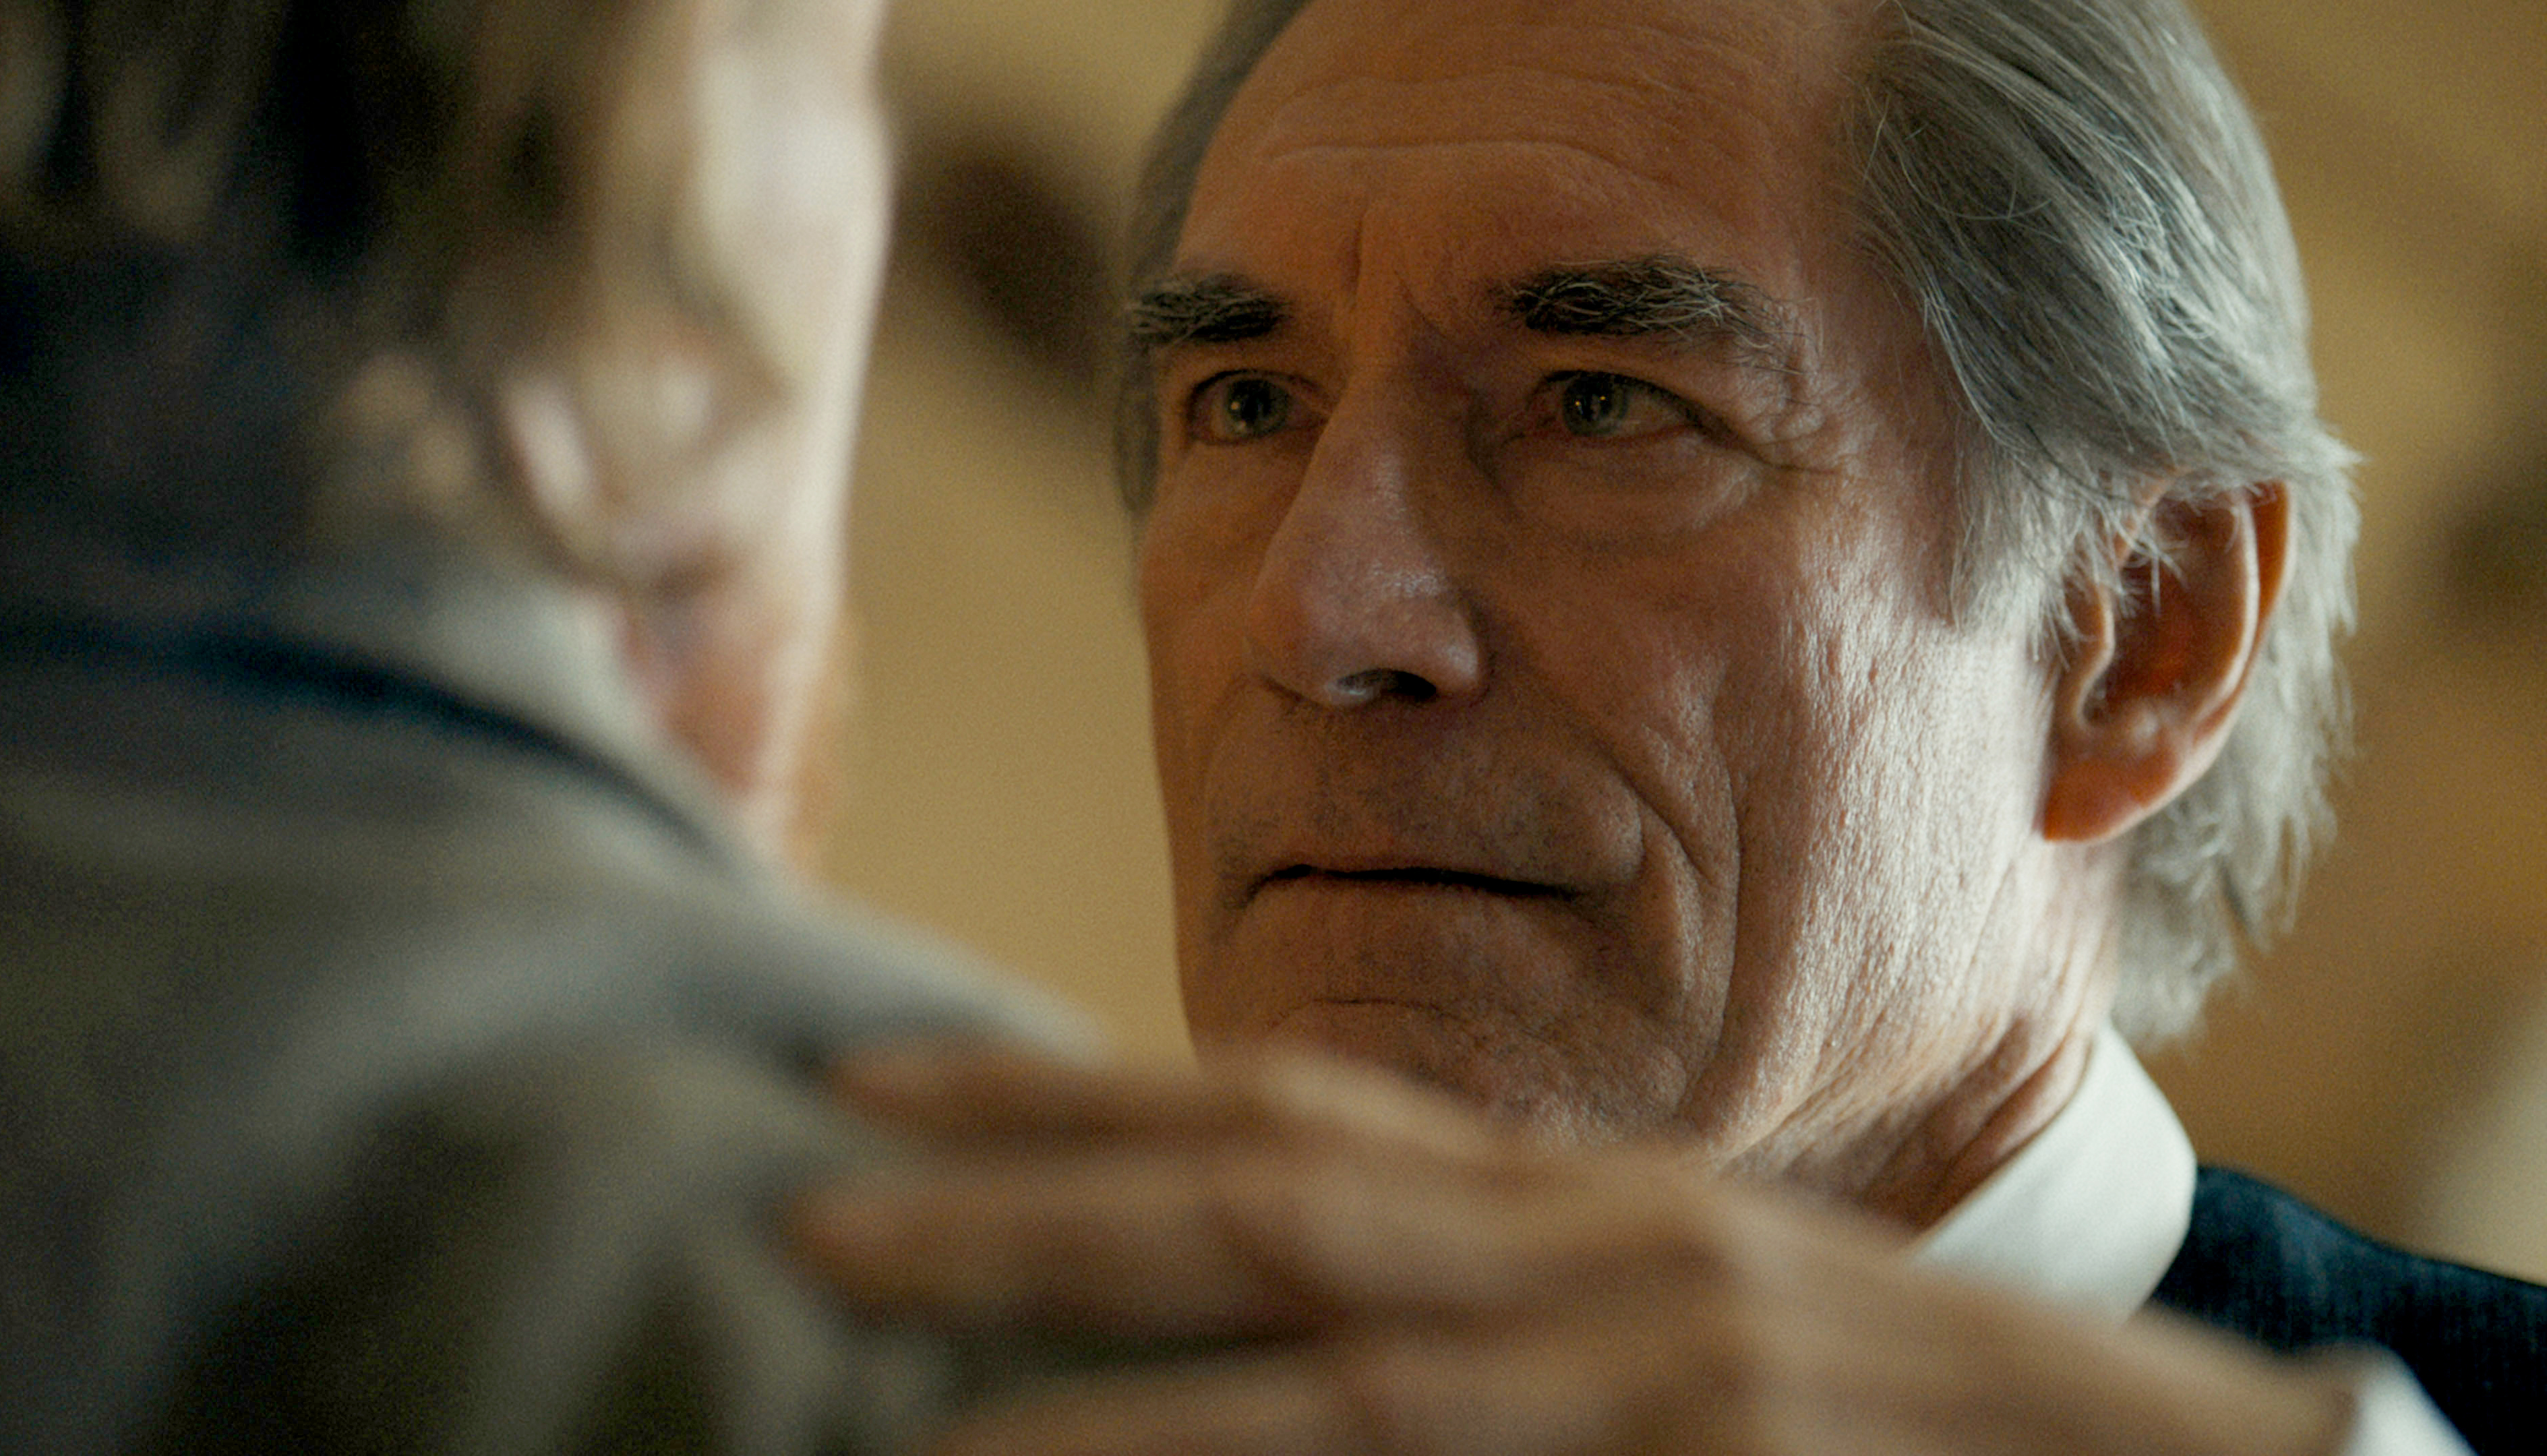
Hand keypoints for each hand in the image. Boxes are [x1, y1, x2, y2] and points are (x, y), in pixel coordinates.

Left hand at [792, 1047, 2353, 1455]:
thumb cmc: (1889, 1407)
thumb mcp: (1662, 1312)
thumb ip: (1475, 1293)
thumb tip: (1279, 1319)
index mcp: (1561, 1197)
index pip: (1277, 1105)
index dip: (1065, 1082)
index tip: (877, 1072)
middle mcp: (1583, 1253)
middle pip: (1257, 1197)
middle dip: (1017, 1196)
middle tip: (799, 1188)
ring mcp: (1641, 1371)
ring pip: (1318, 1371)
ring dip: (1086, 1386)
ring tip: (875, 1394)